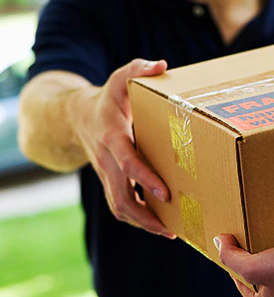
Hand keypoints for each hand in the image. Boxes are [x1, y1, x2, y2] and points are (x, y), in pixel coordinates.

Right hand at [69, 59, 175, 237]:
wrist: (77, 116)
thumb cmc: (107, 98)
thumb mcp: (120, 78)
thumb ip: (138, 69)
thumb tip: (162, 65)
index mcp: (113, 137)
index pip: (128, 163)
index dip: (145, 178)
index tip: (166, 193)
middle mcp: (108, 161)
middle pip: (121, 198)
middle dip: (146, 216)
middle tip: (173, 227)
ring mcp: (106, 174)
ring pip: (119, 208)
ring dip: (143, 223)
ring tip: (169, 231)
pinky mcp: (110, 181)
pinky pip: (121, 205)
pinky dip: (138, 217)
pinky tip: (160, 222)